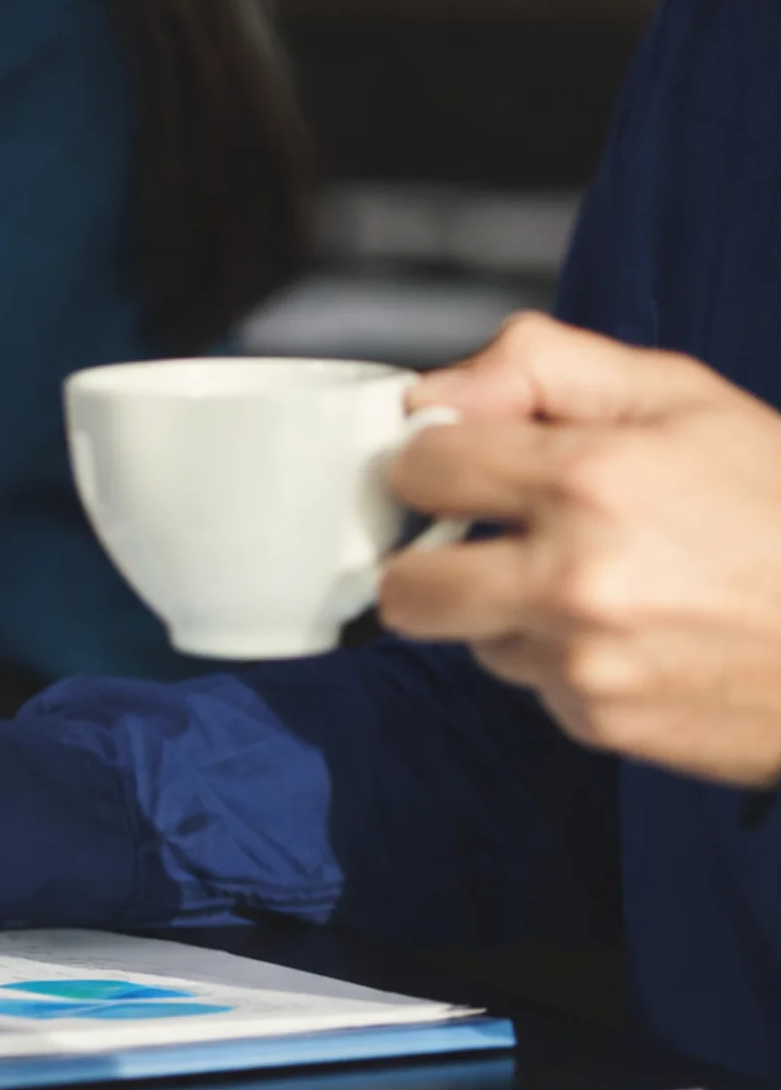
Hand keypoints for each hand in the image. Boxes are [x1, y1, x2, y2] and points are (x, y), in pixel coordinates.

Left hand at [384, 312, 780, 786]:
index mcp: (589, 479)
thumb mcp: (683, 397)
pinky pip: (532, 685)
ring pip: (471, 638)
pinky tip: (635, 633)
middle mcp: (575, 577)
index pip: (418, 469)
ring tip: (598, 583)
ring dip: (508, 612)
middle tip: (487, 538)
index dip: (437, 463)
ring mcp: (585, 662)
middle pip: (406, 586)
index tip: (465, 467)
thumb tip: (437, 392)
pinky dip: (562, 661)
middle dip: (434, 558)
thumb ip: (544, 367)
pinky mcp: (601, 723)